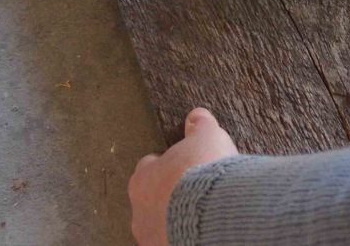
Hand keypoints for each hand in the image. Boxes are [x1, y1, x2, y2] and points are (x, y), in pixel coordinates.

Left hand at [128, 108, 238, 244]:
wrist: (210, 212)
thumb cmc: (202, 172)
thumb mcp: (207, 137)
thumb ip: (200, 126)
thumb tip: (197, 116)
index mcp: (142, 179)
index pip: (148, 168)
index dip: (166, 166)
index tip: (183, 166)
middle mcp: (140, 211)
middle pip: (151, 199)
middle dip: (168, 195)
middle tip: (192, 190)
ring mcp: (150, 237)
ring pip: (159, 225)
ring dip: (174, 219)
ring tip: (198, 212)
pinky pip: (171, 240)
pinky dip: (183, 235)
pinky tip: (199, 227)